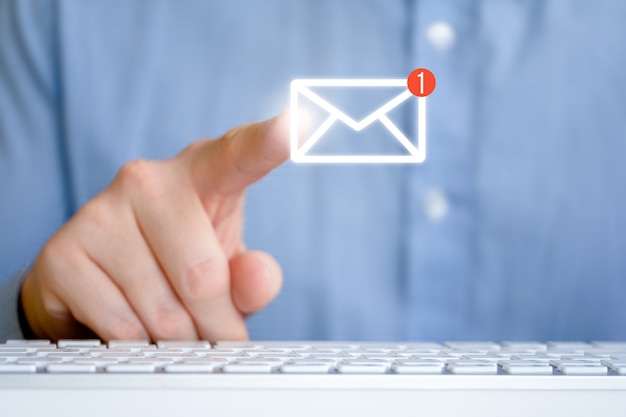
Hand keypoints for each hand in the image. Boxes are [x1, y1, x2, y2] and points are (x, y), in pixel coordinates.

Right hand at [20, 111, 294, 341]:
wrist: (102, 276)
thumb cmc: (178, 263)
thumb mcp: (228, 269)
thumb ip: (253, 278)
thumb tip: (258, 278)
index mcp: (203, 173)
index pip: (241, 154)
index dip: (272, 141)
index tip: (300, 122)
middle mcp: (148, 179)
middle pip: (203, 277)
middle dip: (216, 326)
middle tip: (213, 335)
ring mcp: (99, 210)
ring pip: (162, 311)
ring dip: (177, 340)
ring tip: (170, 326)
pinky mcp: (63, 251)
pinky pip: (121, 327)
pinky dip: (138, 345)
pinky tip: (132, 323)